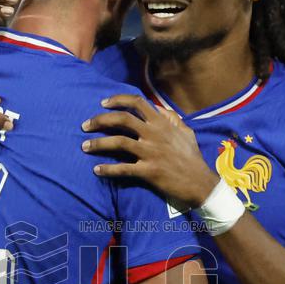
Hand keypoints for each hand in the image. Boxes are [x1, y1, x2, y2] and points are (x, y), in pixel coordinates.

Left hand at [82, 94, 216, 206]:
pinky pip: (122, 169)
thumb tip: (159, 109)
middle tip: (85, 126)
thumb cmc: (192, 157)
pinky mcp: (148, 172)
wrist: (200, 183)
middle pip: (121, 119)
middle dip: (99, 120)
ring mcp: (151, 153)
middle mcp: (154, 134)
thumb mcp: (186, 132)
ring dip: (97, 144)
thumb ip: (172, 118)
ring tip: (84, 147)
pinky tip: (97, 170)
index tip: (102, 103)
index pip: (136, 102)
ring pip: (118, 142)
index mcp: (162, 123)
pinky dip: (107, 169)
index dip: (117, 100)